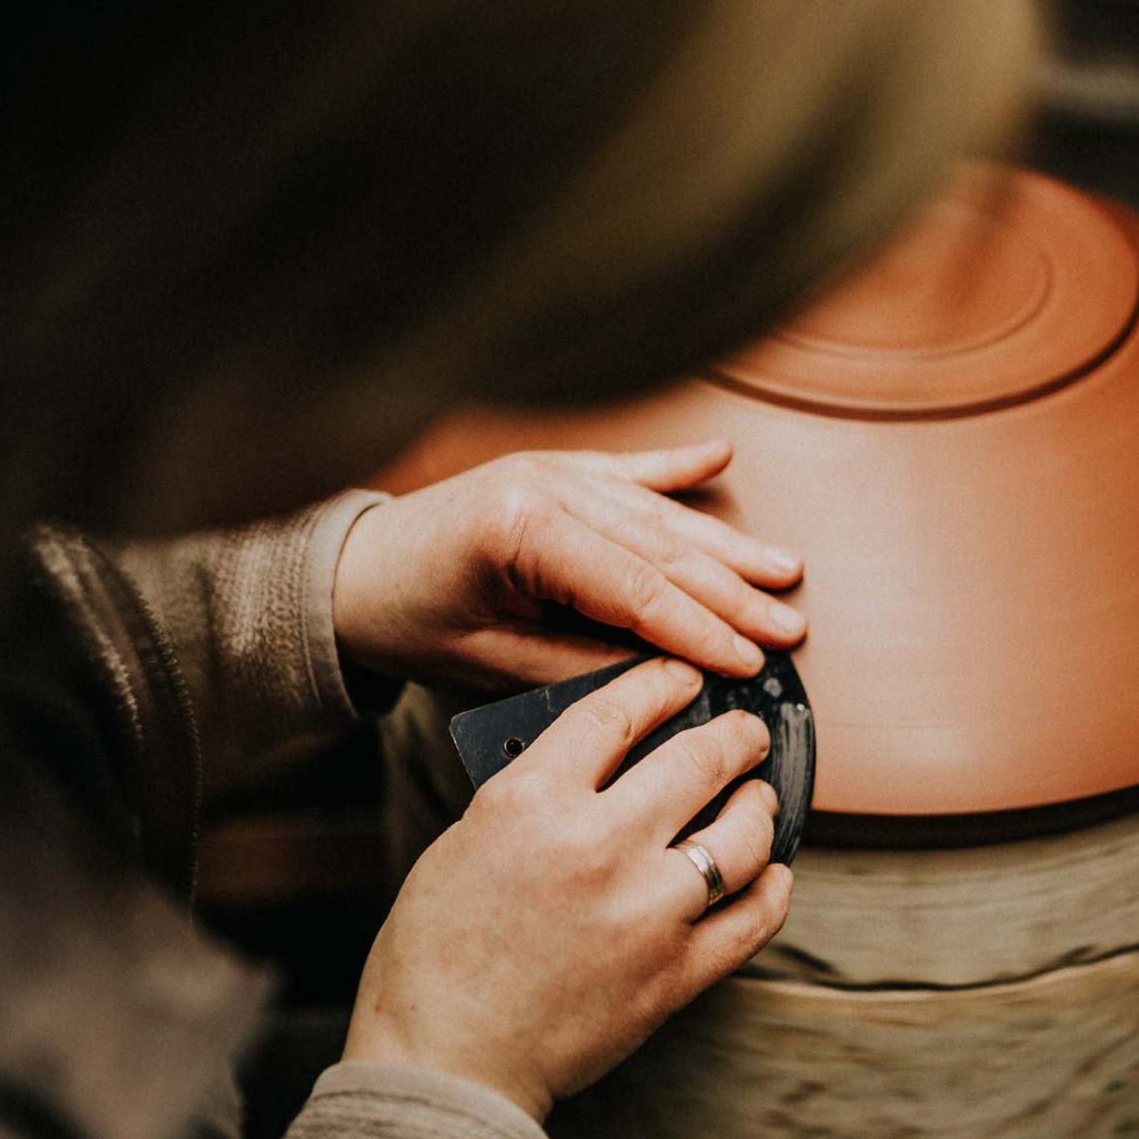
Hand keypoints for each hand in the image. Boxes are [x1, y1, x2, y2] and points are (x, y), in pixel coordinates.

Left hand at [332, 438, 804, 689]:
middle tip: (790, 627)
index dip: (700, 630)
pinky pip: (628, 471)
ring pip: (658, 513)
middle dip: (732, 592)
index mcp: (522, 529)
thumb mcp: (490, 663)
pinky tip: (722, 461)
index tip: (752, 662)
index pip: (636, 587)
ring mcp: (552, 469)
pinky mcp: (553, 469)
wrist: (348, 572)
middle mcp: (545, 485)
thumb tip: (670, 677)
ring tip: (785, 569)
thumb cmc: (410, 620)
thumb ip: (581, 665)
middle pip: (660, 546)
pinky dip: (676, 468)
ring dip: (725, 545)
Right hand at [342, 657, 793, 1119]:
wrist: (446, 1063)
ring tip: (757, 799)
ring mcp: (646, 911)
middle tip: (747, 732)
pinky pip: (753, 919)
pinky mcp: (675, 974)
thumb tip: (608, 763)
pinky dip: (771, 888)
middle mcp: (598, 845)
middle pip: (697, 760)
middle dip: (734, 735)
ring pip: (741, 835)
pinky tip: (771, 872)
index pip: (617, 710)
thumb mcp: (468, 840)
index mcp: (530, 800)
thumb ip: (538, 794)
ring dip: (759, 806)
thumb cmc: (437, 953)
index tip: (684, 678)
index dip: (661, 683)